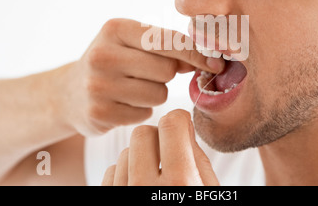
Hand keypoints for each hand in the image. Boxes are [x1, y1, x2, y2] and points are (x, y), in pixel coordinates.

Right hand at [57, 19, 223, 135]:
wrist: (69, 92)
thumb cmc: (113, 61)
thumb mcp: (132, 43)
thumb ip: (167, 47)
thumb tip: (208, 59)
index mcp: (114, 29)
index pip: (168, 40)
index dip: (196, 53)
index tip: (216, 62)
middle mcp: (103, 55)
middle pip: (166, 69)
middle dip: (167, 74)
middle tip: (148, 72)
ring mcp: (98, 85)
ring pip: (158, 94)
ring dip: (154, 93)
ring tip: (132, 87)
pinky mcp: (99, 113)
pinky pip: (145, 114)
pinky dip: (141, 110)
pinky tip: (123, 103)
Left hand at [101, 109, 218, 185]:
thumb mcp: (210, 191)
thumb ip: (198, 159)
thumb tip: (182, 127)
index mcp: (179, 182)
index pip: (171, 124)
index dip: (179, 120)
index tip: (181, 126)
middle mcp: (145, 188)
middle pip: (143, 133)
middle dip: (158, 138)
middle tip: (169, 153)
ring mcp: (122, 194)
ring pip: (125, 152)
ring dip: (140, 158)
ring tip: (155, 177)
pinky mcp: (107, 199)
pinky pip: (110, 174)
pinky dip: (125, 176)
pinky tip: (140, 188)